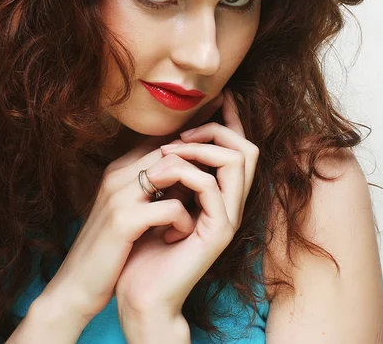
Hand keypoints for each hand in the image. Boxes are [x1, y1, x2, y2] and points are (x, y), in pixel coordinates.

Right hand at [39, 93, 224, 321]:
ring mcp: (118, 194)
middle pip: (171, 149)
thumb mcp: (128, 212)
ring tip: (200, 213)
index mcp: (119, 170)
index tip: (212, 165)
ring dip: (194, 192)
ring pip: (173, 169)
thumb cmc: (109, 249)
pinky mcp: (123, 220)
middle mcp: (117, 174)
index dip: (190, 150)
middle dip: (199, 166)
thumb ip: (151, 190)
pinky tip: (181, 236)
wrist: (76, 287)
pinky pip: (170, 207)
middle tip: (216, 190)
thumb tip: (188, 178)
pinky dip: (184, 221)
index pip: (162, 142)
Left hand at [114, 89, 258, 318]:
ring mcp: (226, 217)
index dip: (229, 118)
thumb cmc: (143, 241)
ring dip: (198, 147)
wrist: (137, 287)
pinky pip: (212, 186)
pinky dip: (184, 172)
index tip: (217, 96)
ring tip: (166, 153)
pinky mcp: (217, 232)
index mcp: (218, 193)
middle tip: (180, 134)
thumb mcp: (156, 193)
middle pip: (245, 147)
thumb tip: (168, 130)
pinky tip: (158, 179)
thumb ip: (170, 166)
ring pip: (236, 160)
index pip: (236, 147)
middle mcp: (229, 203)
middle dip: (214, 128)